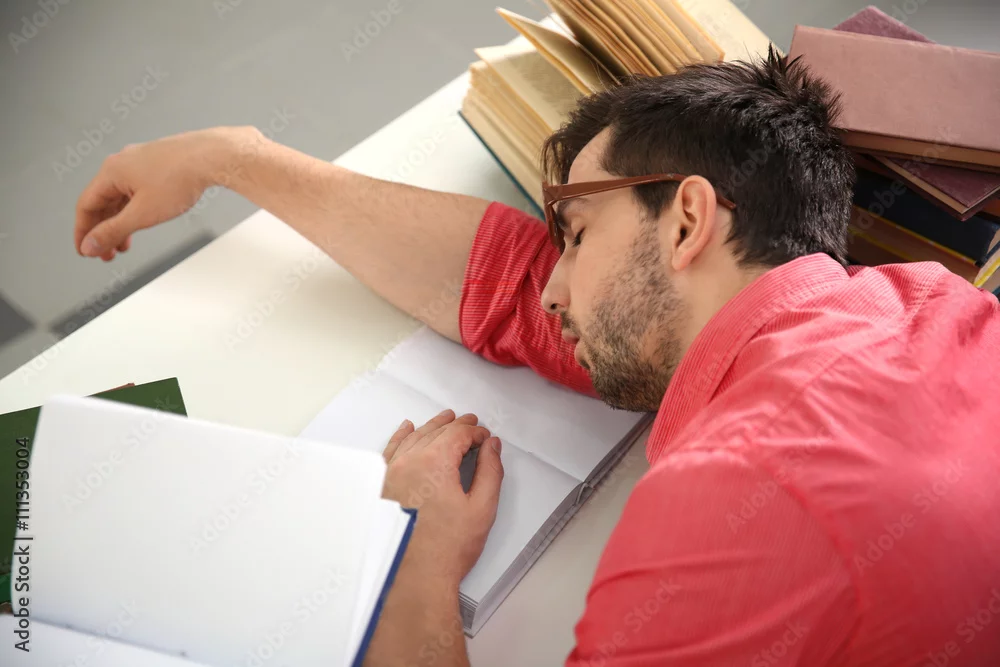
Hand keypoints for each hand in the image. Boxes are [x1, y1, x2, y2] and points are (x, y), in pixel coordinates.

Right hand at [73, 126, 262, 260]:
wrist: (212, 157)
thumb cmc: (180, 178)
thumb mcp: (142, 214)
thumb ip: (114, 231)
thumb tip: (91, 244)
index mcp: (111, 171)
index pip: (86, 205)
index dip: (83, 232)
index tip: (86, 250)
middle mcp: (122, 163)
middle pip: (102, 202)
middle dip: (103, 231)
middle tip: (107, 253)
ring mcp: (141, 162)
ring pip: (121, 198)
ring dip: (120, 223)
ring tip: (124, 244)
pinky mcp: (157, 165)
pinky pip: (136, 191)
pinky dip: (134, 210)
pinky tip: (141, 222)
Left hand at [382, 410, 503, 583]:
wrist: (415, 578)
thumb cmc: (446, 549)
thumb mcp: (481, 508)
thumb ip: (490, 470)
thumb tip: (491, 447)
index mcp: (433, 463)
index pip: (458, 434)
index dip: (475, 433)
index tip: (485, 438)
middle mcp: (407, 462)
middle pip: (435, 432)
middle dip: (456, 426)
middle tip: (471, 424)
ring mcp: (389, 474)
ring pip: (413, 438)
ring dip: (431, 427)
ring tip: (445, 419)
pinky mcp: (380, 487)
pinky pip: (389, 451)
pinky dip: (400, 437)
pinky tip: (406, 429)